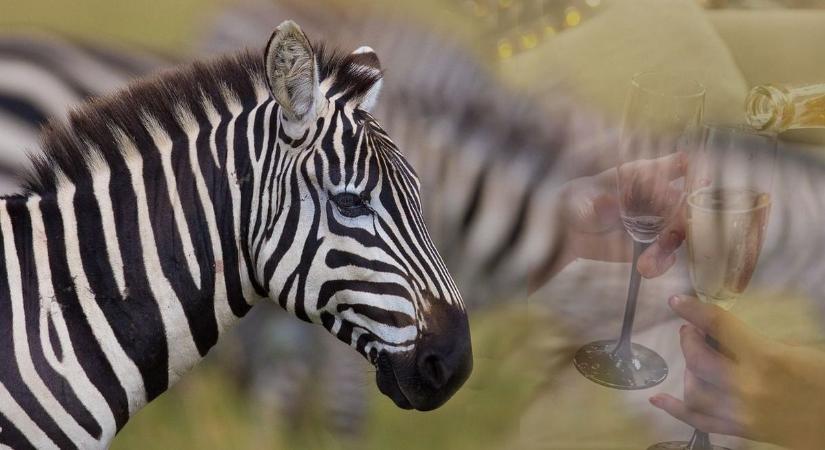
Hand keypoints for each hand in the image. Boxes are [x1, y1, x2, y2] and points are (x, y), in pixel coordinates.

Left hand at [559, 152, 685, 276]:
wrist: (569, 231)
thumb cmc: (579, 202)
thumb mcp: (584, 200)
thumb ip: (597, 203)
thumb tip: (606, 203)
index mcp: (644, 174)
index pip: (676, 166)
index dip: (690, 171)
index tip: (694, 179)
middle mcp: (658, 197)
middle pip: (684, 203)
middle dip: (682, 216)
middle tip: (669, 232)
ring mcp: (658, 222)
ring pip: (678, 232)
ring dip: (668, 246)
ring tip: (648, 261)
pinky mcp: (653, 246)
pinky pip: (666, 255)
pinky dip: (660, 263)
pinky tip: (646, 268)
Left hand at [650, 295, 824, 449]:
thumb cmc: (819, 379)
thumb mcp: (793, 351)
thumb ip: (754, 342)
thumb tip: (718, 333)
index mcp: (765, 357)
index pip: (719, 326)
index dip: (693, 310)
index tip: (676, 300)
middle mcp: (747, 386)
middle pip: (697, 359)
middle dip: (689, 339)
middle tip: (690, 331)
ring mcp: (741, 412)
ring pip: (693, 390)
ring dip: (688, 371)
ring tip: (694, 361)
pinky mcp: (740, 431)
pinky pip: (699, 421)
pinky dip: (676, 409)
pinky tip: (658, 399)